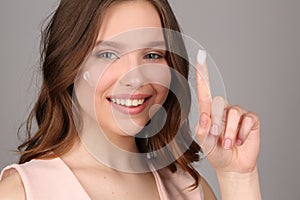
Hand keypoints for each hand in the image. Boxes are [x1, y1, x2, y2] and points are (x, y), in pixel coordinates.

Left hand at [195, 50, 259, 174]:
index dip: (202, 73)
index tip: (200, 56)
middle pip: (219, 103)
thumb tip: (204, 115)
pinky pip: (247, 120)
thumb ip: (202, 130)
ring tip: (229, 145)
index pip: (204, 90)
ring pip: (233, 113)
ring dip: (230, 133)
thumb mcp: (205, 143)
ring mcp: (237, 113)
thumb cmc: (216, 152)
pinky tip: (240, 142)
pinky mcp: (251, 119)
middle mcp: (223, 109)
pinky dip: (242, 134)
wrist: (233, 166)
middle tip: (217, 139)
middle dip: (217, 123)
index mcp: (209, 112)